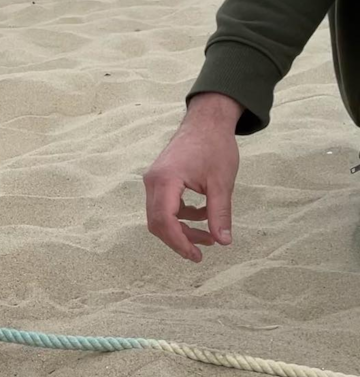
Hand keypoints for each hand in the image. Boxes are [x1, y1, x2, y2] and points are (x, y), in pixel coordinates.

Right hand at [143, 93, 242, 262]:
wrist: (206, 121)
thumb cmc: (215, 146)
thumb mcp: (222, 183)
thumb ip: (220, 213)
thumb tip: (224, 241)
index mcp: (166, 181)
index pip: (165, 221)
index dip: (179, 242)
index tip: (196, 255)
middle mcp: (153, 181)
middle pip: (157, 222)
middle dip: (179, 239)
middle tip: (200, 252)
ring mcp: (153, 180)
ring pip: (159, 216)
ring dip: (181, 229)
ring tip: (208, 235)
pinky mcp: (159, 179)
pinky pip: (163, 206)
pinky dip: (180, 216)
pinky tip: (202, 215)